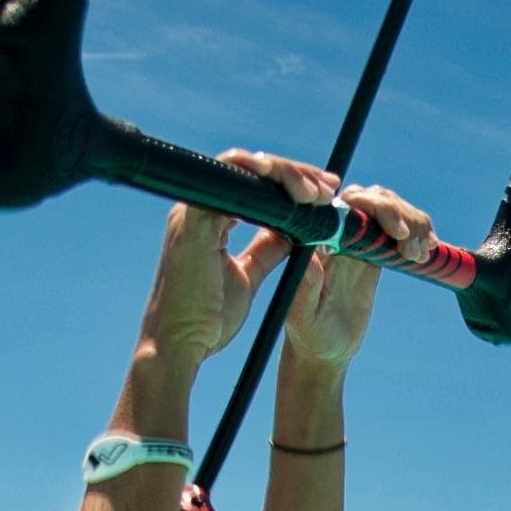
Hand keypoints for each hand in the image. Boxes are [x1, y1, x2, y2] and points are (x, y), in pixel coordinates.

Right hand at [132, 150, 335, 370]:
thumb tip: (293, 232)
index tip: (324, 194)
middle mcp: (198, 208)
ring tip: (317, 193)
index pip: (253, 186)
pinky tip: (289, 184)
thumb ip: (266, 250)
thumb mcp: (247, 277)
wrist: (181, 344)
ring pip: (243, 167)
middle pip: (251, 170)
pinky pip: (226, 175)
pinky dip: (257, 172)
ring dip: (285, 173)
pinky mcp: (192, 220)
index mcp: (209, 221)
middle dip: (295, 173)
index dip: (289, 182)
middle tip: (329, 188)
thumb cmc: (208, 320)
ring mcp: (192, 211)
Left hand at [283, 182, 434, 380]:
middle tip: (411, 248)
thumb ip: (307, 284)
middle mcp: (338, 231)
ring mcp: (359, 239)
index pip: (347, 204)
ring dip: (413, 223)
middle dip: (398, 214)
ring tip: (418, 255)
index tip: (396, 232)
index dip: (373, 206)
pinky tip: (428, 250)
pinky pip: (402, 228)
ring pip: (390, 207)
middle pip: (373, 198)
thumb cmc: (310, 332)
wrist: (327, 348)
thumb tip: (316, 248)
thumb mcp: (303, 314)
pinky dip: (420, 233)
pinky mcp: (376, 250)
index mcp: (318, 238)